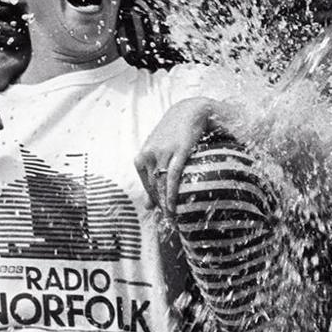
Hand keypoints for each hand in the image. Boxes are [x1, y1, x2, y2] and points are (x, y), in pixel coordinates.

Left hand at [135, 98, 220, 216]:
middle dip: (160, 205)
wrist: (189, 111)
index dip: (154, 202)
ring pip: (161, 185)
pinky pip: (172, 177)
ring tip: (173, 218)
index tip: (163, 214)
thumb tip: (148, 206)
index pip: (146, 186)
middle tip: (170, 221)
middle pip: (153, 187)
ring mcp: (163, 153)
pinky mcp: (178, 151)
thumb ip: (152, 178)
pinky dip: (171, 193)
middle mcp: (149, 155)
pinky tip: (172, 207)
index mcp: (141, 157)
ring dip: (166, 203)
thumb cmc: (174, 134)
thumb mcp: (159, 155)